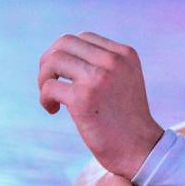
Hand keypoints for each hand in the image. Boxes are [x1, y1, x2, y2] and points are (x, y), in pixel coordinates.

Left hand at [38, 32, 163, 177]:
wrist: (140, 148)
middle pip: (64, 43)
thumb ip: (104, 63)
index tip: (65, 75)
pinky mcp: (83, 98)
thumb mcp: (125, 80)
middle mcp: (114, 61)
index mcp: (126, 54)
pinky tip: (54, 110)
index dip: (67, 54)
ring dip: (44, 79)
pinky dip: (45, 98)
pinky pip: (49, 87)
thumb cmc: (127, 118)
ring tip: (51, 97)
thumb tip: (61, 53)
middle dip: (49, 61)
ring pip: (53, 60)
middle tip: (50, 83)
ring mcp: (99, 78)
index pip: (83, 37)